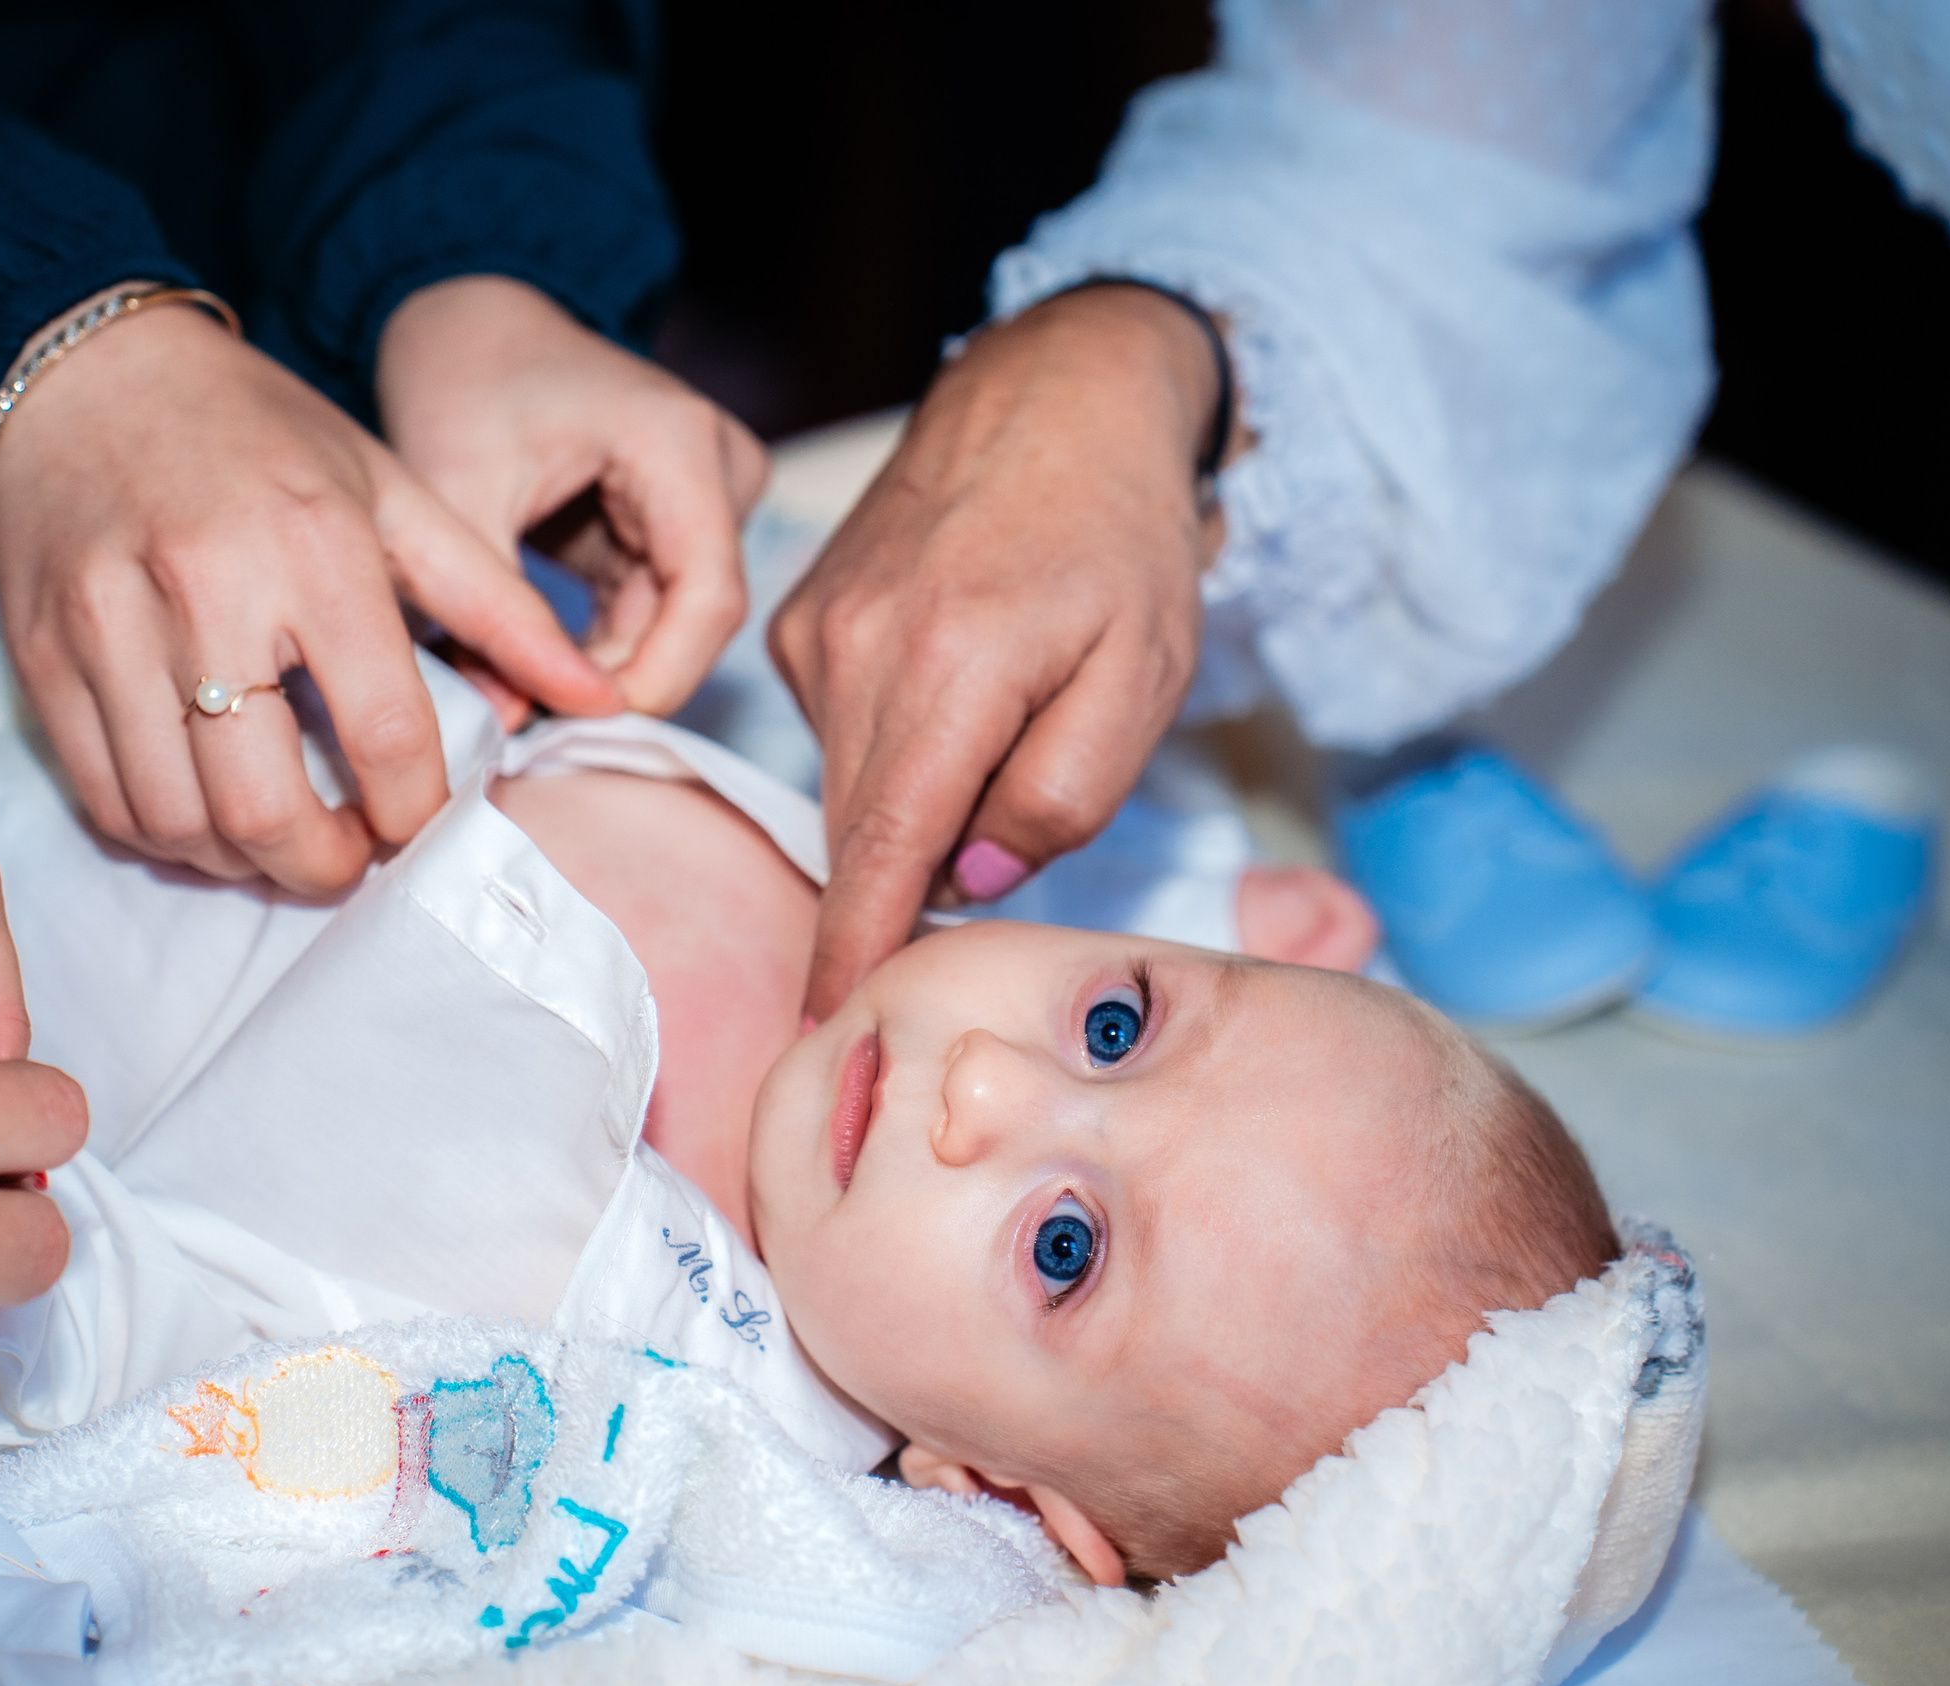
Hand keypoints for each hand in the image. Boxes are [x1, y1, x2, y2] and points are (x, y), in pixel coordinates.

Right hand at [0, 293, 624, 897]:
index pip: (385, 732)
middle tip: (350, 858)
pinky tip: (208, 815)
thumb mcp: (396, 492)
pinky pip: (105, 798)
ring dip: (242, 863)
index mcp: (315, 548)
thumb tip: (601, 698)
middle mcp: (205, 590)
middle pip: (265, 806)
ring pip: (178, 819)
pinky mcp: (40, 656)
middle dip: (323, 866)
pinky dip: (165, 836)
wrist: (85, 367)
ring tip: (282, 839)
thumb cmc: (261, 434)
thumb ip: (501, 607)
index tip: (420, 821)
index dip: (415, 810)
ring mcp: (108, 629)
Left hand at [379, 274, 767, 725]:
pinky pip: (659, 610)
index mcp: (677, 441)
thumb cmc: (463, 380)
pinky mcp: (684, 523)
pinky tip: (541, 665)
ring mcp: (711, 495)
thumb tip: (510, 725)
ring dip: (609, 670)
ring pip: (682, 623)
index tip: (574, 720)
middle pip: (702, 617)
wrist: (471, 325)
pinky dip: (604, 648)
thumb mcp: (458, 492)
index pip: (708, 595)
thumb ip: (489, 612)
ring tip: (523, 691)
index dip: (655, 676)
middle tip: (533, 719)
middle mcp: (718, 466)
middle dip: (622, 680)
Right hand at [771, 285, 1225, 1018]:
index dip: (853, 954)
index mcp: (952, 665)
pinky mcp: (804, 615)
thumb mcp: (1145, 677)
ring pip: (852, 781)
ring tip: (1002, 731)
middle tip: (992, 867)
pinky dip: (895, 743)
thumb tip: (974, 872)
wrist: (1058, 389)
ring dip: (915, 801)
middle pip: (863, 828)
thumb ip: (1063, 793)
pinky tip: (958, 683)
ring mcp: (820, 626)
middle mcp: (860, 646)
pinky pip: (841, 727)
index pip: (882, 852)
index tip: (825, 1033)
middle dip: (912, 880)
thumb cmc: (1121, 535)